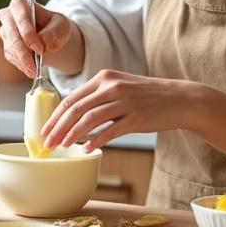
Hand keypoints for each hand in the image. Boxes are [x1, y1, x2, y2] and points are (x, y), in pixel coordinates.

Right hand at [0, 0, 77, 78]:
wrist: (51, 36)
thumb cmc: (54, 26)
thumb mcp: (61, 25)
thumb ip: (53, 31)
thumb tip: (44, 41)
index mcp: (20, 4)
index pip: (21, 17)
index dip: (28, 33)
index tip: (39, 49)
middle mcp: (8, 16)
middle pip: (11, 33)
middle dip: (23, 51)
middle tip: (35, 65)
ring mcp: (5, 31)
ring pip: (10, 47)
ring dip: (22, 61)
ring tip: (35, 71)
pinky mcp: (6, 45)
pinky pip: (11, 56)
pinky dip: (21, 64)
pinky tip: (31, 69)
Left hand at [40, 70, 206, 152]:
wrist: (180, 99)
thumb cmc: (148, 96)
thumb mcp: (121, 87)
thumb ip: (98, 96)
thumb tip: (73, 115)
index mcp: (104, 77)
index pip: (71, 98)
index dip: (55, 116)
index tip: (45, 131)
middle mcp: (111, 86)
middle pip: (75, 109)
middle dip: (57, 128)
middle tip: (47, 144)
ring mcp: (124, 101)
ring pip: (89, 119)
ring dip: (71, 135)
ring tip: (61, 147)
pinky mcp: (136, 117)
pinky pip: (110, 130)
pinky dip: (96, 140)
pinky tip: (87, 149)